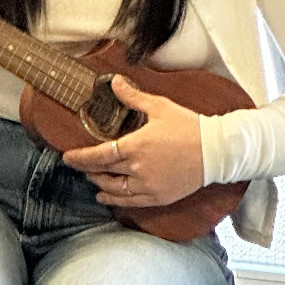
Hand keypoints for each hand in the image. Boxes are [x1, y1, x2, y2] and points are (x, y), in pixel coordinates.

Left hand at [59, 76, 206, 208]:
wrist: (216, 150)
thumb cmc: (189, 127)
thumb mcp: (160, 107)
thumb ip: (133, 97)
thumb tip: (114, 82)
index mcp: (136, 146)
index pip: (98, 155)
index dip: (80, 158)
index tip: (68, 157)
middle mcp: (138, 168)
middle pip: (103, 172)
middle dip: (87, 169)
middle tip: (78, 165)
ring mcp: (148, 185)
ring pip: (114, 190)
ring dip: (99, 184)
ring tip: (92, 180)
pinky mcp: (159, 196)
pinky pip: (131, 202)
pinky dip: (115, 201)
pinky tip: (106, 197)